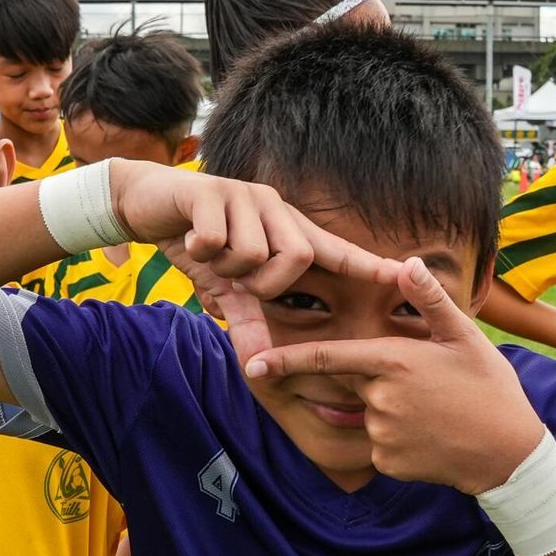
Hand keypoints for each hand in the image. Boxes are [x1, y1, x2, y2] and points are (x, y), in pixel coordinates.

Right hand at [111, 162, 403, 359]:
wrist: (148, 202)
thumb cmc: (198, 244)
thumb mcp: (225, 287)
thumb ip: (246, 319)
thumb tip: (255, 363)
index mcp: (286, 230)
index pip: (336, 250)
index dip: (370, 265)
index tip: (407, 275)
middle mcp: (274, 208)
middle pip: (295, 257)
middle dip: (263, 282)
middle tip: (237, 281)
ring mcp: (245, 196)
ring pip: (252, 252)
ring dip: (224, 266)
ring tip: (209, 255)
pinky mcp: (212, 191)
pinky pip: (216, 239)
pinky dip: (198, 249)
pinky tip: (188, 237)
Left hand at [243, 257, 545, 493]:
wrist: (509, 455)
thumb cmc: (490, 389)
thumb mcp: (466, 338)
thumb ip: (430, 301)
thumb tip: (406, 263)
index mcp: (393, 361)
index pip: (327, 357)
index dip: (285, 360)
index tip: (251, 363)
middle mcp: (380, 398)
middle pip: (357, 383)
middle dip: (380, 381)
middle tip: (430, 389)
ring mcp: (381, 433)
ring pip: (369, 413)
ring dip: (392, 410)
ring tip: (437, 412)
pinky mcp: (386, 461)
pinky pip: (378, 442)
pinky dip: (397, 437)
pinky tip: (431, 436)